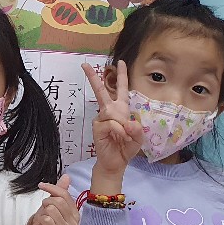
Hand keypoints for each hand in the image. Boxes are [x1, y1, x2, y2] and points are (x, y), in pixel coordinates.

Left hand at [27, 176, 78, 224]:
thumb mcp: (53, 205)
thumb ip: (60, 192)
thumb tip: (66, 177)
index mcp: (74, 213)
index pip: (65, 194)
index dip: (52, 187)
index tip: (42, 185)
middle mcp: (73, 221)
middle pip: (58, 201)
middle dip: (46, 202)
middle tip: (44, 209)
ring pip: (51, 209)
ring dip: (42, 213)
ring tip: (43, 219)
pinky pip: (47, 219)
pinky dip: (40, 220)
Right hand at [83, 60, 142, 175]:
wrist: (116, 162)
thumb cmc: (126, 148)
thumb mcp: (139, 138)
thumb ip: (137, 129)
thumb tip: (127, 122)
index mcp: (121, 109)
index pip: (122, 90)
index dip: (122, 76)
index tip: (120, 62)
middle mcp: (109, 111)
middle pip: (101, 91)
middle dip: (93, 77)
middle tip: (84, 65)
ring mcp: (101, 119)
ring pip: (113, 113)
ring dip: (122, 126)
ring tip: (124, 137)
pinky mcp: (97, 127)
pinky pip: (111, 124)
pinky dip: (118, 131)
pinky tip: (119, 139)